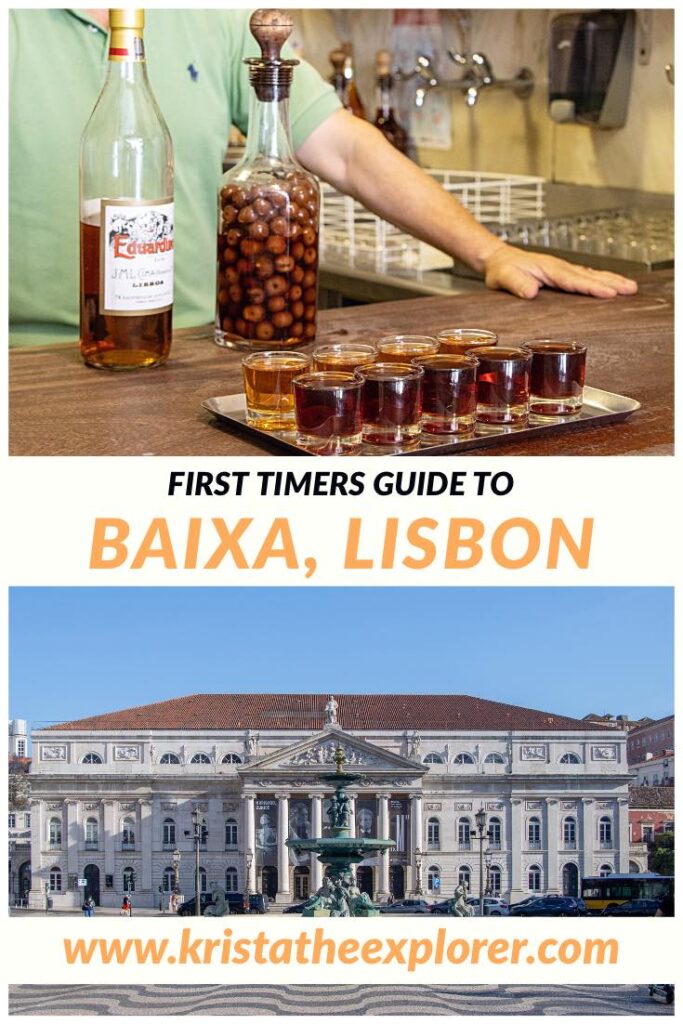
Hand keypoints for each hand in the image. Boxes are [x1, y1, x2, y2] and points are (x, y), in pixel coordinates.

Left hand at [483, 242, 637, 298]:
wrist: (497, 258)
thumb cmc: (500, 269)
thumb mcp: (504, 278)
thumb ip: (517, 284)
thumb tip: (532, 291)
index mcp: (549, 269)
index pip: (574, 280)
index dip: (592, 288)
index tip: (609, 293)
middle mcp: (559, 267)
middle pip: (590, 276)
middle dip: (612, 282)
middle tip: (631, 290)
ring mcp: (562, 268)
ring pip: (591, 274)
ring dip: (611, 280)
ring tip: (630, 287)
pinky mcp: (561, 272)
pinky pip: (585, 276)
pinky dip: (600, 279)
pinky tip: (610, 284)